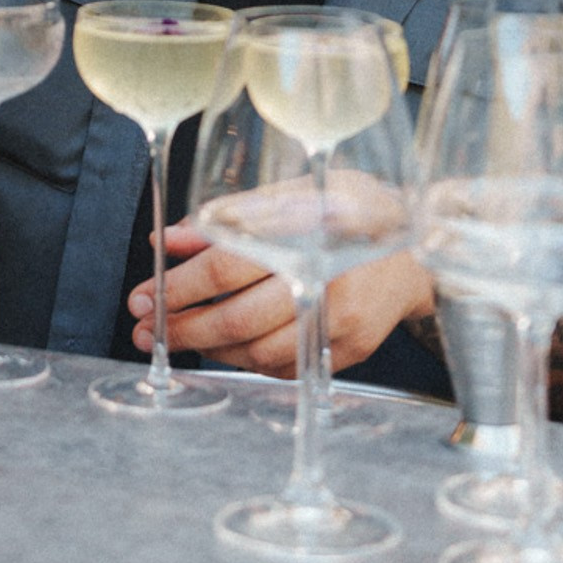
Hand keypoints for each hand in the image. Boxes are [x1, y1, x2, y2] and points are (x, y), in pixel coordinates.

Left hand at [128, 225, 433, 375]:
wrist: (421, 247)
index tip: (142, 295)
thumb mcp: (290, 195)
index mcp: (304, 234)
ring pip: (259, 352)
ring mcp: (340, 324)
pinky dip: (247, 361)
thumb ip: (229, 219)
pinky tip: (223, 347)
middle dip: (183, 327)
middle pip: (238, 317)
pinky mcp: (350, 352)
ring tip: (174, 339)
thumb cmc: (347, 209)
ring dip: (209, 349)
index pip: (226, 266)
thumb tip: (167, 240)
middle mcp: (324, 283)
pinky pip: (286, 367)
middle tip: (145, 328)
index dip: (178, 285)